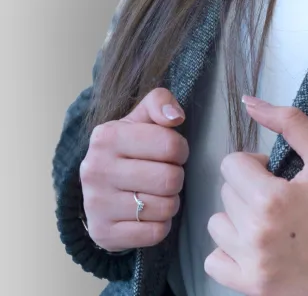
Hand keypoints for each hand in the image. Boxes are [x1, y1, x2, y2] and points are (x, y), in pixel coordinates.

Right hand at [79, 87, 188, 251]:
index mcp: (106, 136)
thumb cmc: (130, 146)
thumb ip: (160, 102)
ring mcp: (96, 205)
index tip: (173, 152)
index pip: (170, 145)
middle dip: (177, 177)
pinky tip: (150, 214)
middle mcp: (96, 170)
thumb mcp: (141, 117)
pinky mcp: (103, 234)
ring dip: (170, 201)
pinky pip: (155, 233)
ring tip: (158, 193)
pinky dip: (161, 225)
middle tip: (167, 174)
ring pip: (164, 207)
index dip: (181, 150)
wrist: (99, 187)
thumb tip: (175, 117)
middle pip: (169, 179)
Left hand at [204, 96, 307, 295]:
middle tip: (281, 195)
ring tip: (268, 219)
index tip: (276, 173)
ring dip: (238, 217)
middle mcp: (256, 235)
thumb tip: (249, 101)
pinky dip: (229, 251)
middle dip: (249, 187)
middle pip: (226, 193)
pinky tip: (255, 244)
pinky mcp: (255, 288)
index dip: (255, 163)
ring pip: (217, 225)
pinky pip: (215, 263)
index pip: (231, 165)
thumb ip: (288, 122)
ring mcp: (253, 266)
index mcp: (271, 199)